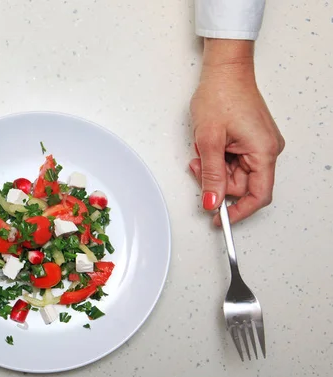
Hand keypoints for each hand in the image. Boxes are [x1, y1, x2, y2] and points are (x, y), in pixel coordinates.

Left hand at [189, 39, 284, 224]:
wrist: (224, 70)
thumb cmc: (221, 95)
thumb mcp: (209, 141)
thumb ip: (211, 175)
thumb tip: (212, 201)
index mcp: (263, 151)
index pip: (257, 195)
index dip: (237, 211)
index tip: (218, 218)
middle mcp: (267, 149)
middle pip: (242, 185)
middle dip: (216, 180)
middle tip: (198, 165)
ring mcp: (259, 144)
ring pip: (235, 173)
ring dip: (214, 168)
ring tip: (202, 148)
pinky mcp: (251, 139)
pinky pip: (234, 160)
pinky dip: (218, 158)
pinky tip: (209, 144)